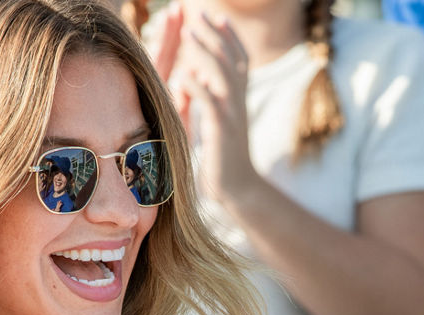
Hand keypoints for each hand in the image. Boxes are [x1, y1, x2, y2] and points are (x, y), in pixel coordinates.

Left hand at [176, 12, 260, 204]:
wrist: (237, 188)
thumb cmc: (224, 157)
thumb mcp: (215, 122)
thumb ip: (204, 99)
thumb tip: (189, 78)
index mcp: (238, 98)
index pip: (237, 59)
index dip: (229, 37)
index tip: (217, 17)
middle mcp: (238, 101)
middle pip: (230, 58)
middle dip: (214, 34)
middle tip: (198, 13)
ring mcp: (232, 115)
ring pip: (221, 74)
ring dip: (204, 52)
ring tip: (188, 33)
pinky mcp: (221, 131)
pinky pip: (211, 104)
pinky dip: (199, 87)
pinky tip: (184, 75)